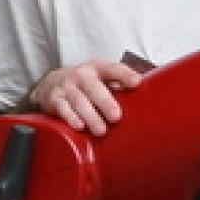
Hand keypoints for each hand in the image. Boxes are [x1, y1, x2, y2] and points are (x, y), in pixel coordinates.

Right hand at [26, 55, 147, 134]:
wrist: (50, 84)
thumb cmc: (85, 85)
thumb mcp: (101, 80)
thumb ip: (120, 87)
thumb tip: (148, 97)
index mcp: (97, 69)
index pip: (113, 69)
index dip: (125, 75)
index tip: (137, 83)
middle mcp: (81, 76)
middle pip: (94, 88)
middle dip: (105, 102)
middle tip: (116, 117)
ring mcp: (66, 87)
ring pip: (79, 101)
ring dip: (90, 116)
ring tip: (101, 130)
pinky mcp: (54, 100)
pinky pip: (62, 108)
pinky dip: (70, 117)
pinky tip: (79, 125)